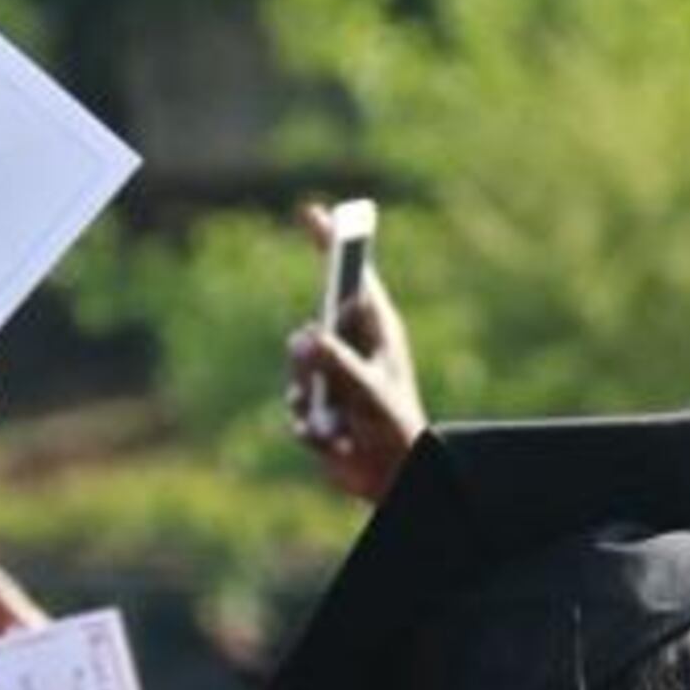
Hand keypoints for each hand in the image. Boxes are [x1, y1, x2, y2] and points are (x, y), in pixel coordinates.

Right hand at [288, 201, 428, 503]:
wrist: (392, 477)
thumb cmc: (394, 427)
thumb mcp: (370, 392)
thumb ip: (338, 365)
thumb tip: (305, 339)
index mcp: (376, 330)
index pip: (351, 277)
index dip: (333, 244)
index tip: (314, 212)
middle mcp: (351, 346)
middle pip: (311, 327)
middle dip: (309, 357)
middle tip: (317, 367)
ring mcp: (331, 375)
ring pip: (296, 369)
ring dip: (310, 399)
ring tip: (332, 424)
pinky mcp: (315, 405)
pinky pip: (295, 406)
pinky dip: (310, 427)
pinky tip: (333, 443)